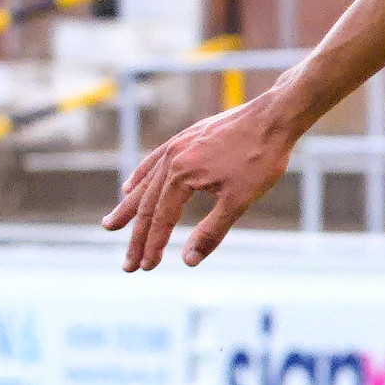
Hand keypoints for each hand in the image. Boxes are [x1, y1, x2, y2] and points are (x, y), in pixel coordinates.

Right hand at [102, 90, 298, 269]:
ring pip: (146, 183)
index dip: (152, 246)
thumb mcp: (239, 201)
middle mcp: (172, 160)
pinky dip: (140, 177)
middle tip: (127, 264)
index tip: (145, 268)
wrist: (274, 117)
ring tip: (111, 225)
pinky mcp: (185, 138)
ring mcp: (176, 146)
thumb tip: (188, 262)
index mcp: (182, 176)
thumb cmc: (260, 159)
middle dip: (136, 237)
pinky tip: (129, 187)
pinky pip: (154, 162)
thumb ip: (211, 232)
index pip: (161, 220)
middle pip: (147, 205)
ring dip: (128, 207)